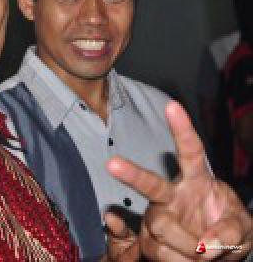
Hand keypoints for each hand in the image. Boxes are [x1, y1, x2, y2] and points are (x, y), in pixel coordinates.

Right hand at [107, 101, 251, 260]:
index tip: (172, 106)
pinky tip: (188, 260)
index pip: (191, 152)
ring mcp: (157, 218)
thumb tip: (205, 243)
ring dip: (190, 248)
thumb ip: (230, 231)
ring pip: (162, 229)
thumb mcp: (243, 229)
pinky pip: (160, 253)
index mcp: (197, 181)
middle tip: (112, 164)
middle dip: (132, 174)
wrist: (213, 259)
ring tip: (203, 255)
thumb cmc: (228, 233)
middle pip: (151, 185)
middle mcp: (171, 196)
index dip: (182, 129)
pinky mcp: (149, 241)